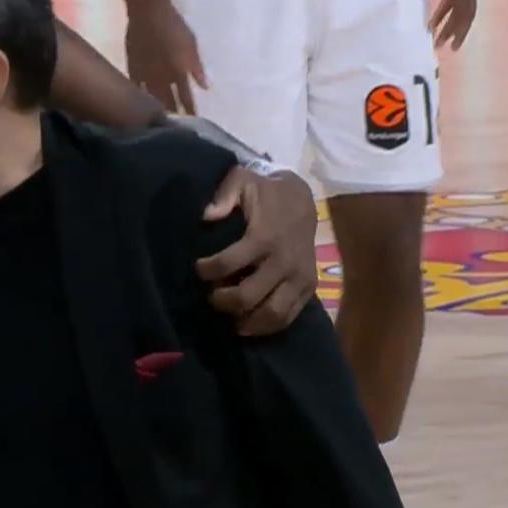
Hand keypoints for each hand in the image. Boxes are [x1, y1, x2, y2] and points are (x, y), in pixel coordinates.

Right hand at [125, 0, 206, 113]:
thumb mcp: (192, 42)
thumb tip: (204, 86)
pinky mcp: (132, 68)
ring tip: (160, 120)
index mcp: (179, 70)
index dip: (190, 110)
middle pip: (168, 101)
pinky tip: (140, 103)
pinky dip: (140, 96)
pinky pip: (136, 88)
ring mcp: (145, 74)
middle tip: (177, 127)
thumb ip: (196, 67)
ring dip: (156, 108)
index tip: (193, 121)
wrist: (147, 11)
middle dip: (174, 113)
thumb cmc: (174, 24)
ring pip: (151, 98)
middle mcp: (162, 77)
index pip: (186, 97)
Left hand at [194, 167, 318, 335]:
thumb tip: (205, 215)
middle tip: (211, 296)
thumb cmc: (265, 192)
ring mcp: (300, 277)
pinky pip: (289, 316)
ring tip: (230, 317)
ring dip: (246, 320)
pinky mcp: (309, 286)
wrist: (302, 198)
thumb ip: (223, 196)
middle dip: (222, 300)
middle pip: (247, 297)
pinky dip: (268, 325)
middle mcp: (284, 261)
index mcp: (264, 237)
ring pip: (271, 314)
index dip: (206, 270)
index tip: (198, 268)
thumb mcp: (242, 181)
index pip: (227, 264)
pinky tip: (249, 323)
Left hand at [416, 0, 487, 49]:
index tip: (432, 34)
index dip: (443, 21)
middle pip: (465, 12)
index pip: (453, 4)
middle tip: (441, 48)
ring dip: (459, 25)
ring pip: (469, 8)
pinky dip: (460, 12)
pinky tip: (449, 17)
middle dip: (453, 31)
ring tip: (449, 41)